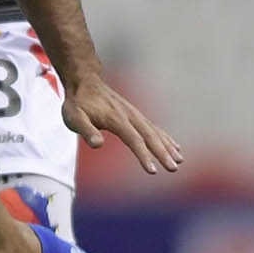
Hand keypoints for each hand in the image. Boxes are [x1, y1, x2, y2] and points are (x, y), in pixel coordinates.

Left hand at [61, 74, 182, 173]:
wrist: (84, 82)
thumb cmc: (78, 103)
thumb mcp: (74, 116)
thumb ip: (86, 130)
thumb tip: (97, 144)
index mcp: (115, 118)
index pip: (133, 139)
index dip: (144, 155)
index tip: (153, 170)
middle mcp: (129, 115)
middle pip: (149, 136)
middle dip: (162, 152)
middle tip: (174, 167)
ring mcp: (134, 114)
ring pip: (155, 131)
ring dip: (167, 146)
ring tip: (179, 160)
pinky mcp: (135, 115)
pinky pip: (153, 128)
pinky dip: (165, 138)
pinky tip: (175, 147)